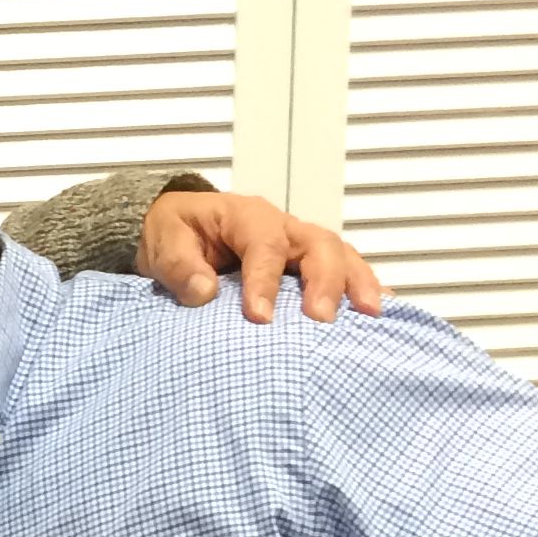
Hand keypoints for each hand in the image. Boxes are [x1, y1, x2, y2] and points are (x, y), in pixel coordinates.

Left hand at [139, 189, 384, 325]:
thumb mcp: (163, 242)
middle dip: (324, 281)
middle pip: (317, 244)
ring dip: (356, 283)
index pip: (263, 244)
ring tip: (370, 314)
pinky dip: (360, 289)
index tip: (260, 318)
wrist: (179, 234)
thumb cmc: (175, 235)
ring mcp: (299, 245)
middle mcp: (282, 227)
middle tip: (321, 320)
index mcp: (246, 216)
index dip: (264, 280)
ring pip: (339, 255)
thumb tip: (203, 291)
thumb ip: (178, 265)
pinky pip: (341, 272)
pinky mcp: (306, 267)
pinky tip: (374, 314)